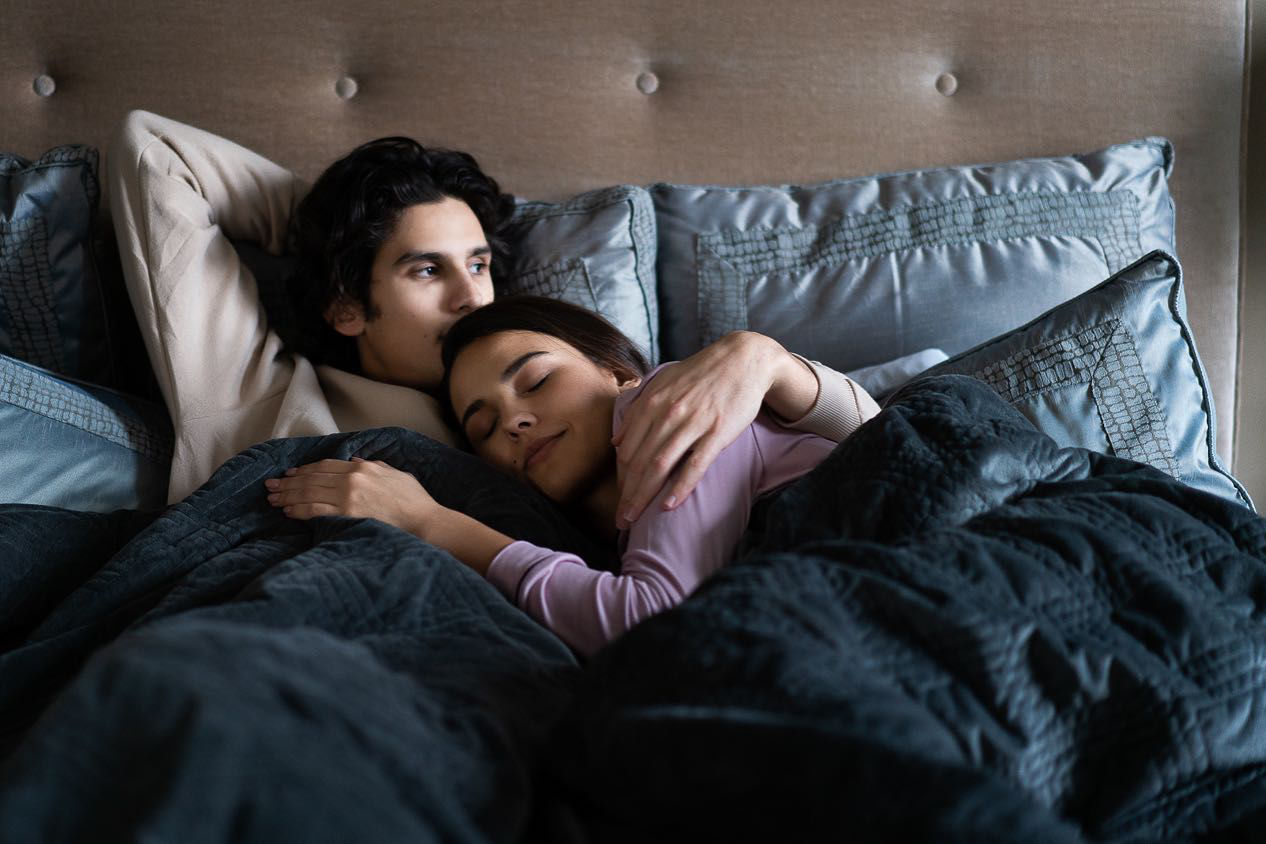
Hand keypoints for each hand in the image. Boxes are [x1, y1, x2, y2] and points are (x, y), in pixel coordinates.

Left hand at [264, 457, 437, 534]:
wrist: (425, 521)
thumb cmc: (415, 501)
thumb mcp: (396, 475)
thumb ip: (375, 467)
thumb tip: (357, 461)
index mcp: (362, 467)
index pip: (325, 466)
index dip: (305, 469)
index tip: (291, 473)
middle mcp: (351, 479)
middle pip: (312, 478)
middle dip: (288, 482)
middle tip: (271, 486)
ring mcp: (348, 497)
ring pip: (309, 493)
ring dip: (288, 495)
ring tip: (272, 499)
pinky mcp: (347, 515)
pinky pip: (315, 511)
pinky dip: (298, 510)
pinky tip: (287, 511)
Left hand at [612, 331, 814, 528]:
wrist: (743, 358)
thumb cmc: (702, 373)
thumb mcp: (663, 382)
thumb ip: (638, 409)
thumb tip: (617, 441)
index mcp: (652, 402)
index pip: (628, 449)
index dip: (620, 479)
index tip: (617, 500)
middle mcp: (668, 413)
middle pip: (639, 462)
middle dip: (626, 495)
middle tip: (619, 521)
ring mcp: (693, 423)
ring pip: (660, 466)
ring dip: (644, 496)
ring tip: (633, 520)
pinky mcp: (717, 432)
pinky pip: (695, 465)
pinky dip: (679, 487)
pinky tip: (668, 506)